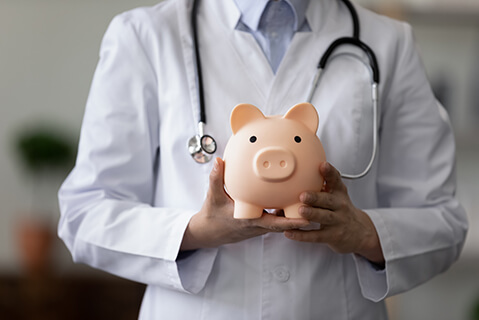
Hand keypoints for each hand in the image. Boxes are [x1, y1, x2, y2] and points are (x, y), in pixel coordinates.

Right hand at [181, 158, 309, 250]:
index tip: (305, 218)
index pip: (273, 223)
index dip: (290, 222)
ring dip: (295, 213)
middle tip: (317, 207)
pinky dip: (285, 209)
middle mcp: (258, 225)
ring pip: (282, 219)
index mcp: (249, 221)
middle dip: (300, 217)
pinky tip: (293, 196)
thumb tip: (219, 161)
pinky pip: (276, 216)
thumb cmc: (212, 216)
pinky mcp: (260, 223)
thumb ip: (216, 178)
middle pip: (285, 222)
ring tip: (312, 200)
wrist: (210, 231)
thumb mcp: (213, 197)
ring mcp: (260, 225)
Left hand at [284, 162, 384, 264]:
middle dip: (316, 197)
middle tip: (303, 194)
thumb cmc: (340, 208)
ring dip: (312, 214)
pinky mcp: (332, 236)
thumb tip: (303, 164)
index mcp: (339, 193)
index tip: (322, 165)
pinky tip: (289, 233)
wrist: (360, 232)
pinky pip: (316, 236)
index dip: (329, 173)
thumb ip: (325, 181)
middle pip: (328, 200)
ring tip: (300, 210)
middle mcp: (340, 206)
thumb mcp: (338, 193)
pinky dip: (302, 235)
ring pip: (324, 217)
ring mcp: (337, 222)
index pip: (336, 180)